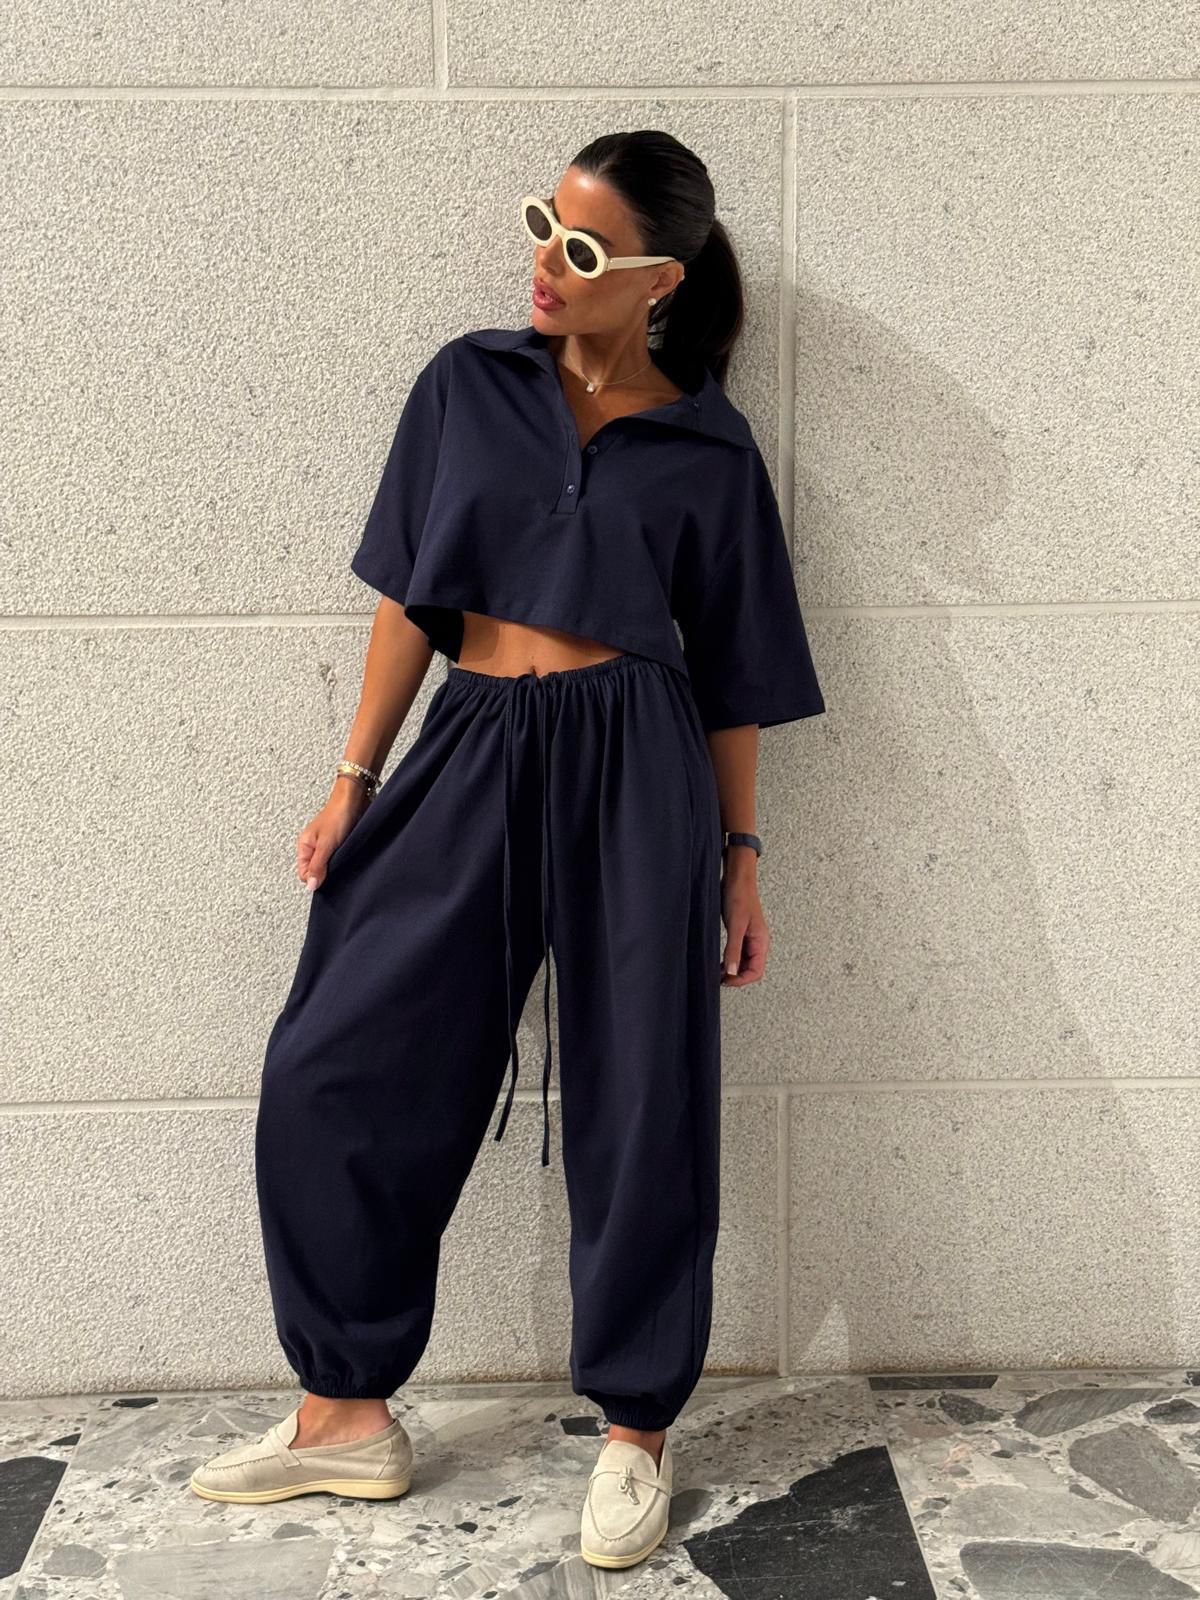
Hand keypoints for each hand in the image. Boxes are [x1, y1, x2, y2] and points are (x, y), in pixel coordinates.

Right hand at [297, 781, 371, 890]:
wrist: (354, 799)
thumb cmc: (338, 815)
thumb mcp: (326, 844)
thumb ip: (318, 866)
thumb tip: (310, 886)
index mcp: (304, 846)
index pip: (304, 874)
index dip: (315, 879)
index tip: (327, 876)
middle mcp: (313, 847)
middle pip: (315, 871)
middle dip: (325, 874)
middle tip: (337, 868)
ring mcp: (326, 845)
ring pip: (327, 866)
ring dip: (335, 867)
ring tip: (343, 860)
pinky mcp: (339, 844)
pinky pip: (337, 859)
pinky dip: (342, 861)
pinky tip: (348, 857)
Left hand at [720, 850, 766, 985]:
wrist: (737, 878)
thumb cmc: (740, 897)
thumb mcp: (735, 926)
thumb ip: (733, 950)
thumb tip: (731, 972)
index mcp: (761, 942)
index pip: (756, 972)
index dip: (741, 980)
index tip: (725, 980)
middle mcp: (758, 943)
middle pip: (750, 970)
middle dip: (736, 977)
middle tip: (718, 979)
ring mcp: (750, 938)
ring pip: (744, 962)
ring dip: (732, 969)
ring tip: (717, 972)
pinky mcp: (741, 933)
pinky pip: (738, 953)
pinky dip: (730, 960)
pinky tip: (719, 961)